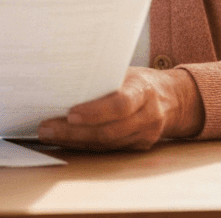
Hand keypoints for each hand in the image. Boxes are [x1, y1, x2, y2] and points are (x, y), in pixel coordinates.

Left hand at [37, 67, 203, 150]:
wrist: (173, 98)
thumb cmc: (140, 80)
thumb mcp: (126, 71)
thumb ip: (103, 78)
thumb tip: (63, 81)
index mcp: (144, 91)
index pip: (121, 105)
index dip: (95, 112)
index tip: (70, 113)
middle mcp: (148, 116)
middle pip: (109, 131)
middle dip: (74, 132)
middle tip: (46, 129)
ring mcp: (145, 135)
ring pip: (106, 144)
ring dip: (74, 141)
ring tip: (49, 135)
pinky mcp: (138, 147)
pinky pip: (108, 149)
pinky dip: (85, 145)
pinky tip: (66, 140)